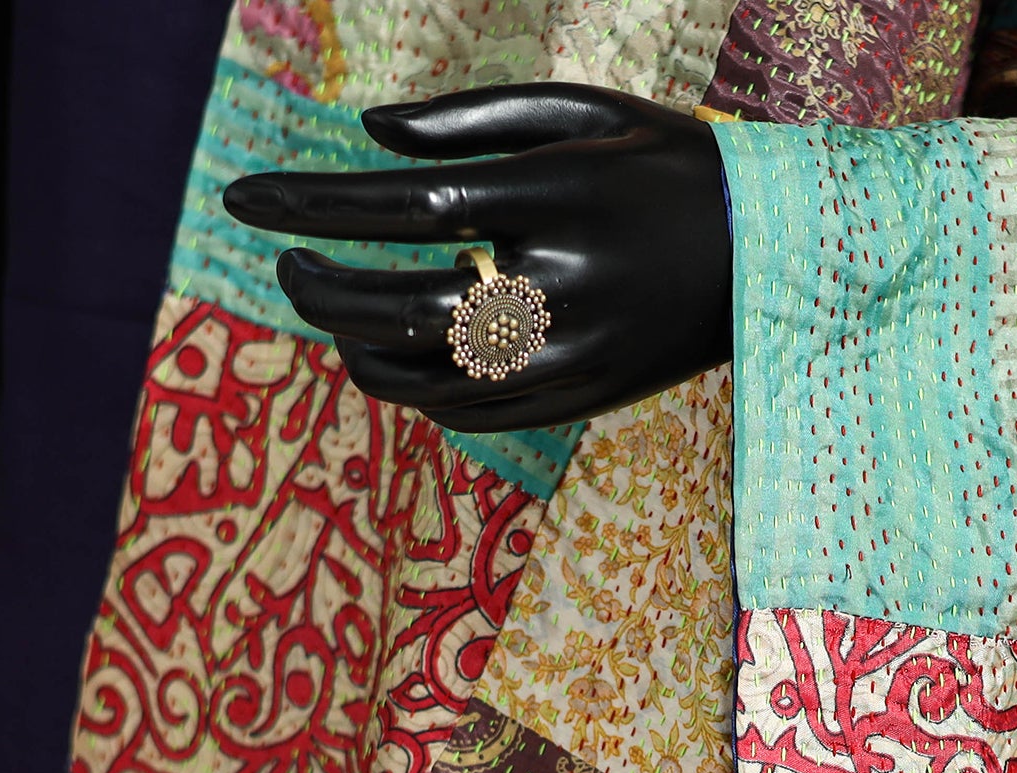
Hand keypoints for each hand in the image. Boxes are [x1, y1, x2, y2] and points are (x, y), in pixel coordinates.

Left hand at [223, 83, 732, 434]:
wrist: (773, 261)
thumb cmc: (671, 168)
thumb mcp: (586, 112)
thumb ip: (473, 118)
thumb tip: (367, 136)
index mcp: (557, 198)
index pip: (404, 206)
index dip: (311, 207)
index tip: (244, 201)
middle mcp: (559, 287)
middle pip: (398, 306)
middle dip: (318, 288)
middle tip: (287, 266)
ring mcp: (570, 358)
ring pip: (423, 379)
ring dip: (356, 349)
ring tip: (333, 315)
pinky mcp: (579, 403)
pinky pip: (467, 416)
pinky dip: (415, 391)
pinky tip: (397, 358)